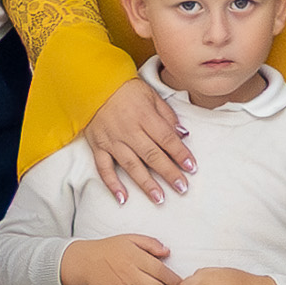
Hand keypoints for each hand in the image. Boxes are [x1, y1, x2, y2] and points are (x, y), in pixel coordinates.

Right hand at [63, 233, 177, 284]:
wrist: (85, 262)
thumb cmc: (110, 250)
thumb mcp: (131, 239)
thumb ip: (151, 243)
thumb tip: (167, 252)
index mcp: (134, 258)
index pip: (162, 272)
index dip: (173, 279)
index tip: (176, 281)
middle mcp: (128, 275)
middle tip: (160, 284)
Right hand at [81, 74, 193, 199]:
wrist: (93, 86)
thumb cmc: (126, 90)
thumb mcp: (151, 95)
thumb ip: (167, 116)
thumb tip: (183, 134)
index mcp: (145, 117)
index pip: (166, 139)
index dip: (180, 154)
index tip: (192, 167)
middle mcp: (129, 131)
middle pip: (152, 155)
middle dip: (168, 173)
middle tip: (182, 188)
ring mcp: (112, 140)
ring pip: (131, 165)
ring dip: (146, 183)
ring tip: (159, 199)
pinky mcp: (98, 146)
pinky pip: (104, 168)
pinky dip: (112, 184)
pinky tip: (122, 198)